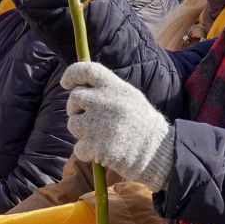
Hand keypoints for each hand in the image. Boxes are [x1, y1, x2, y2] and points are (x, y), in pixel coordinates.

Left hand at [62, 62, 175, 191]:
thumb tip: (82, 86)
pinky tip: (104, 152)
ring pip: (73, 124)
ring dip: (82, 132)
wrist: (158, 152)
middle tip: (88, 118)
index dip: (72, 74)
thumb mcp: (131, 98)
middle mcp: (105, 102)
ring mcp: (98, 124)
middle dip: (75, 108)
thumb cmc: (144, 126)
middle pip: (75, 98)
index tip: (66, 83)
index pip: (87, 70)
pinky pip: (78, 148)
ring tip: (102, 137)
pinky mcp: (95, 146)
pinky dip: (87, 152)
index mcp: (116, 87)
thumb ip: (109, 91)